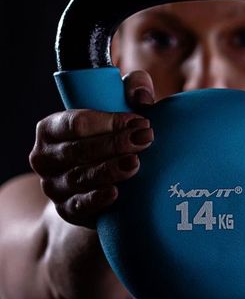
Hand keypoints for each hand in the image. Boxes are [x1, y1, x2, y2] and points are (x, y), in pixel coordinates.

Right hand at [29, 70, 154, 228]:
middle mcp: (45, 157)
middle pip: (79, 149)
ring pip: (80, 177)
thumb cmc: (112, 134)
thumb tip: (142, 98)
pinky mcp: (67, 209)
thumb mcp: (121, 106)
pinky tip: (116, 192)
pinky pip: (80, 206)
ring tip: (136, 162)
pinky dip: (97, 199)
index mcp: (51, 128)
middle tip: (145, 138)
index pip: (77, 123)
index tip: (139, 120)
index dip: (109, 121)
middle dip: (115, 143)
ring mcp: (54, 186)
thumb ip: (134, 89)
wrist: (103, 177)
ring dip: (110, 169)